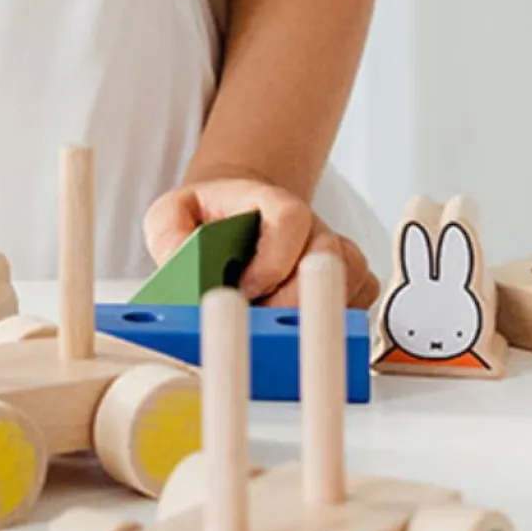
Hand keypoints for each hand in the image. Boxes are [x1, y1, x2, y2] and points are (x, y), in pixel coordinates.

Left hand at [142, 171, 378, 307]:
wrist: (235, 215)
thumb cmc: (206, 217)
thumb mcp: (172, 213)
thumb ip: (169, 233)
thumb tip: (177, 266)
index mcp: (273, 202)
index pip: (291, 220)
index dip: (271, 260)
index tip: (244, 289)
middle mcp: (311, 227)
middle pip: (329, 259)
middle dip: (291, 300)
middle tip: (258, 322)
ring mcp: (333, 252)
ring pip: (352, 280)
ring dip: (316, 312)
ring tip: (277, 327)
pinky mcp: (346, 280)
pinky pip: (362, 298)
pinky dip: (337, 317)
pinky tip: (301, 326)